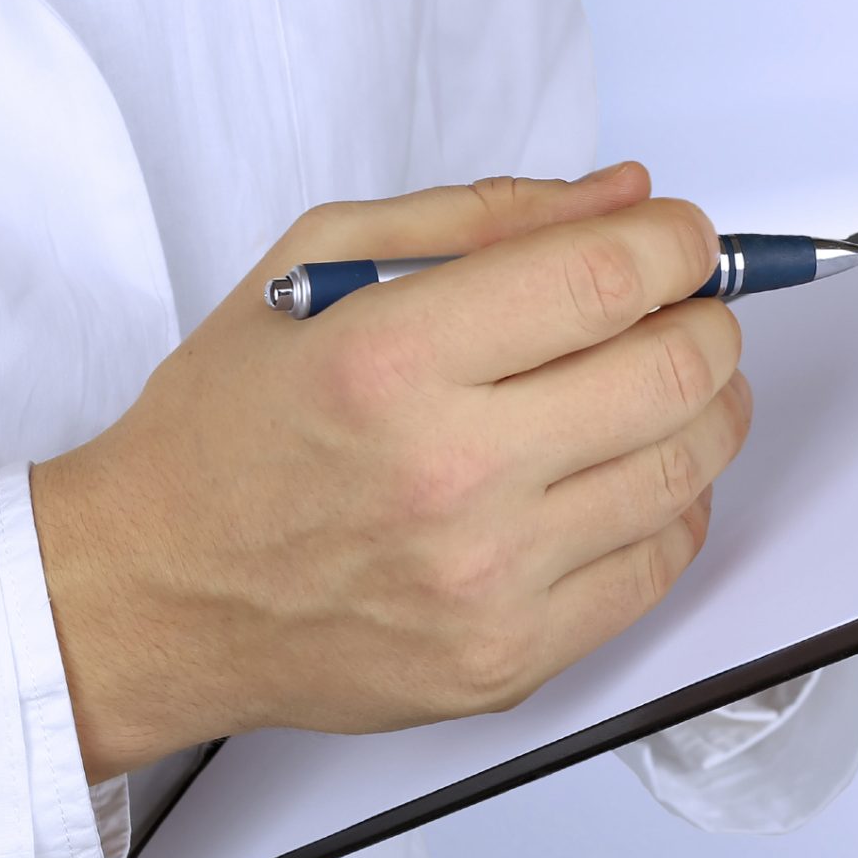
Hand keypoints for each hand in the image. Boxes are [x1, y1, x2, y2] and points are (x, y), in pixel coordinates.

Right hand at [30, 165, 752, 780]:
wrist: (149, 596)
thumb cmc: (224, 433)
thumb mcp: (319, 266)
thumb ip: (482, 216)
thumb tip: (623, 196)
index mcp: (390, 359)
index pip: (605, 278)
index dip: (678, 244)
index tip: (682, 239)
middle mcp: (445, 474)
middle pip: (671, 373)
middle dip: (708, 321)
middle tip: (687, 309)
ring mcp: (483, 580)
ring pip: (684, 471)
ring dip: (708, 407)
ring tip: (669, 383)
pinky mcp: (505, 661)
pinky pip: (657, 568)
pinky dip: (674, 505)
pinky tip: (632, 471)